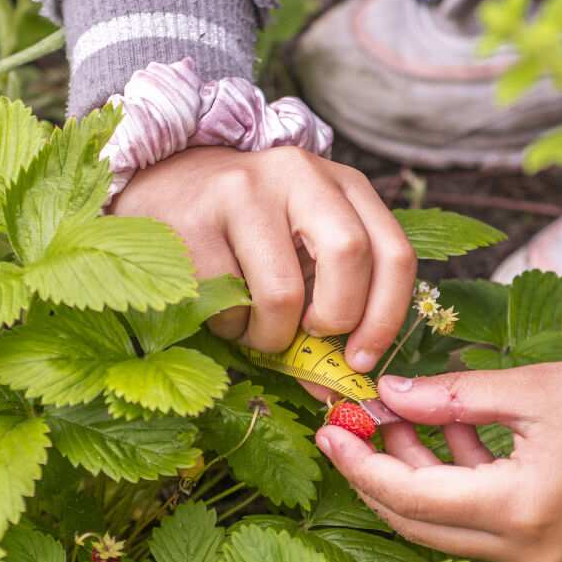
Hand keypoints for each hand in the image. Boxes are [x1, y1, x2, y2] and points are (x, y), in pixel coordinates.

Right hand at [112, 145, 415, 370]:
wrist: (167, 183)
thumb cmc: (251, 232)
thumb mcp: (304, 250)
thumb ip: (332, 305)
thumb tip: (336, 387)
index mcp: (344, 184)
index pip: (394, 253)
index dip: (386, 317)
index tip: (362, 359)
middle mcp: (300, 174)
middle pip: (350, 256)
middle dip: (336, 318)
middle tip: (310, 336)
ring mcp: (243, 191)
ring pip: (283, 294)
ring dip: (270, 336)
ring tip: (255, 324)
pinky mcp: (194, 219)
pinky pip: (227, 305)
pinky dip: (229, 328)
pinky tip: (221, 308)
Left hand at [314, 362, 561, 561]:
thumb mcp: (535, 389)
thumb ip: (454, 397)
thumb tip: (389, 393)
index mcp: (520, 511)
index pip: (409, 498)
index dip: (360, 462)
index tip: (331, 425)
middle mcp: (528, 554)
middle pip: (420, 526)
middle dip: (378, 474)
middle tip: (352, 425)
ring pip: (452, 530)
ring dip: (420, 479)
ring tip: (399, 418)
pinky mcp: (560, 555)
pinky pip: (488, 529)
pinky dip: (462, 489)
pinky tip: (451, 438)